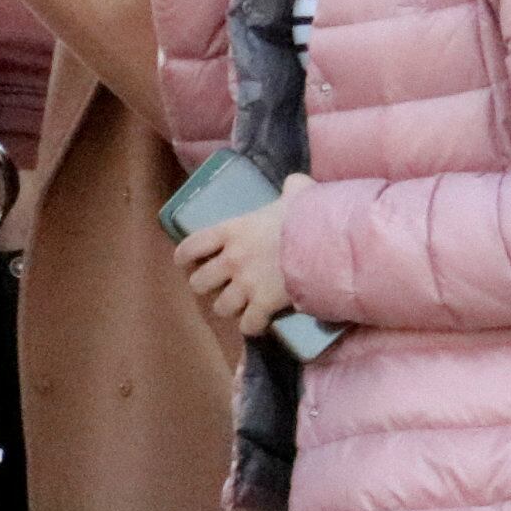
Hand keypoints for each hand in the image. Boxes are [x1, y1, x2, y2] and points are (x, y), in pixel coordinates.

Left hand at [176, 175, 306, 335]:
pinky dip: (252, 326)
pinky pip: (248, 325)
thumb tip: (297, 184)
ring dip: (229, 308)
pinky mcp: (264, 305)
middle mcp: (232, 260)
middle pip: (199, 283)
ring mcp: (246, 285)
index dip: (184, 256)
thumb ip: (292, 188)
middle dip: (207, 286)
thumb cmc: (308, 215)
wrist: (325, 242)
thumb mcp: (298, 193)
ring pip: (220, 308)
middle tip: (219, 285)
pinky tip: (258, 322)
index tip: (186, 262)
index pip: (192, 246)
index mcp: (233, 231)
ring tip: (240, 305)